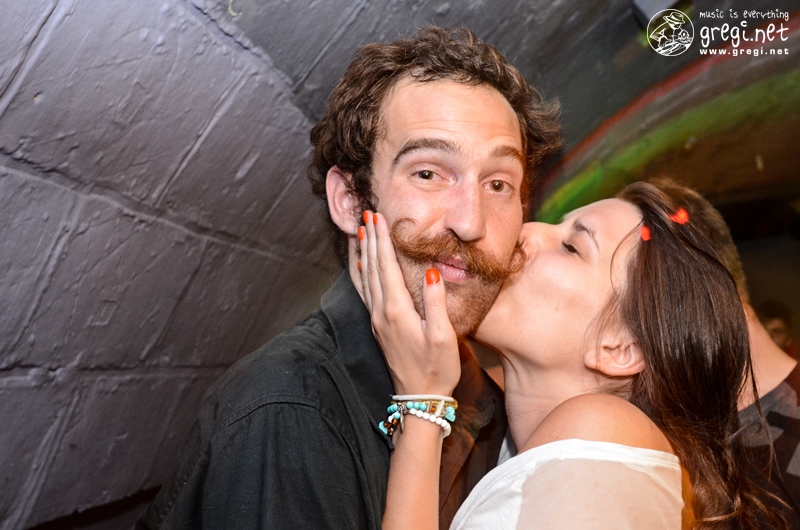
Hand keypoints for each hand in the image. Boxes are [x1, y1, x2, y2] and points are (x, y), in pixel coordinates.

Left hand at [358, 211, 459, 395]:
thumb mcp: (443, 337)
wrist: (420, 399)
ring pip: (364, 278)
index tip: (376, 217)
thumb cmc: (437, 369)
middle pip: (372, 268)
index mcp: (397, 311)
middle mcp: (381, 313)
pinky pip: (364, 292)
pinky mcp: (378, 328)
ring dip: (362, 253)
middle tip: (366, 214)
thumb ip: (435, 302)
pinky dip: (360, 273)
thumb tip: (430, 271)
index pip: (386, 266)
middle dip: (369, 239)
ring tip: (358, 232)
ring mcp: (377, 321)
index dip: (381, 240)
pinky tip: (360, 265)